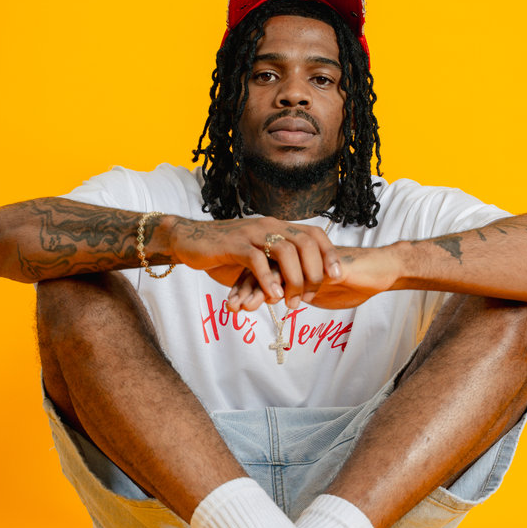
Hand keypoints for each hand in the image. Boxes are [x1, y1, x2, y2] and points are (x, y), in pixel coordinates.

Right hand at [166, 216, 340, 308]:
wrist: (189, 239)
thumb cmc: (226, 252)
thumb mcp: (258, 255)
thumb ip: (277, 264)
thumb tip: (301, 283)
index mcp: (278, 227)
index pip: (314, 234)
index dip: (329, 254)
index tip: (337, 276)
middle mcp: (269, 226)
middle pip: (305, 244)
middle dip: (313, 273)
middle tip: (309, 297)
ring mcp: (252, 234)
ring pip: (285, 252)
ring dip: (293, 280)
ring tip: (290, 301)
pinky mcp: (234, 245)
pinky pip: (257, 261)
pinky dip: (267, 280)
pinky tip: (272, 296)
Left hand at [227, 244, 402, 311]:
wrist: (379, 272)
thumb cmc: (354, 283)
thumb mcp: (322, 293)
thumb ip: (303, 294)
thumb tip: (288, 302)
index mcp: (294, 262)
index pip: (263, 274)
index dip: (247, 290)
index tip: (233, 307)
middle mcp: (296, 256)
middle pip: (261, 270)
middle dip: (244, 290)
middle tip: (231, 308)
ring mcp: (305, 256)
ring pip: (272, 271)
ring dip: (255, 291)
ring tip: (242, 308)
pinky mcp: (315, 261)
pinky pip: (292, 273)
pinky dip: (278, 287)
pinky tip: (269, 301)